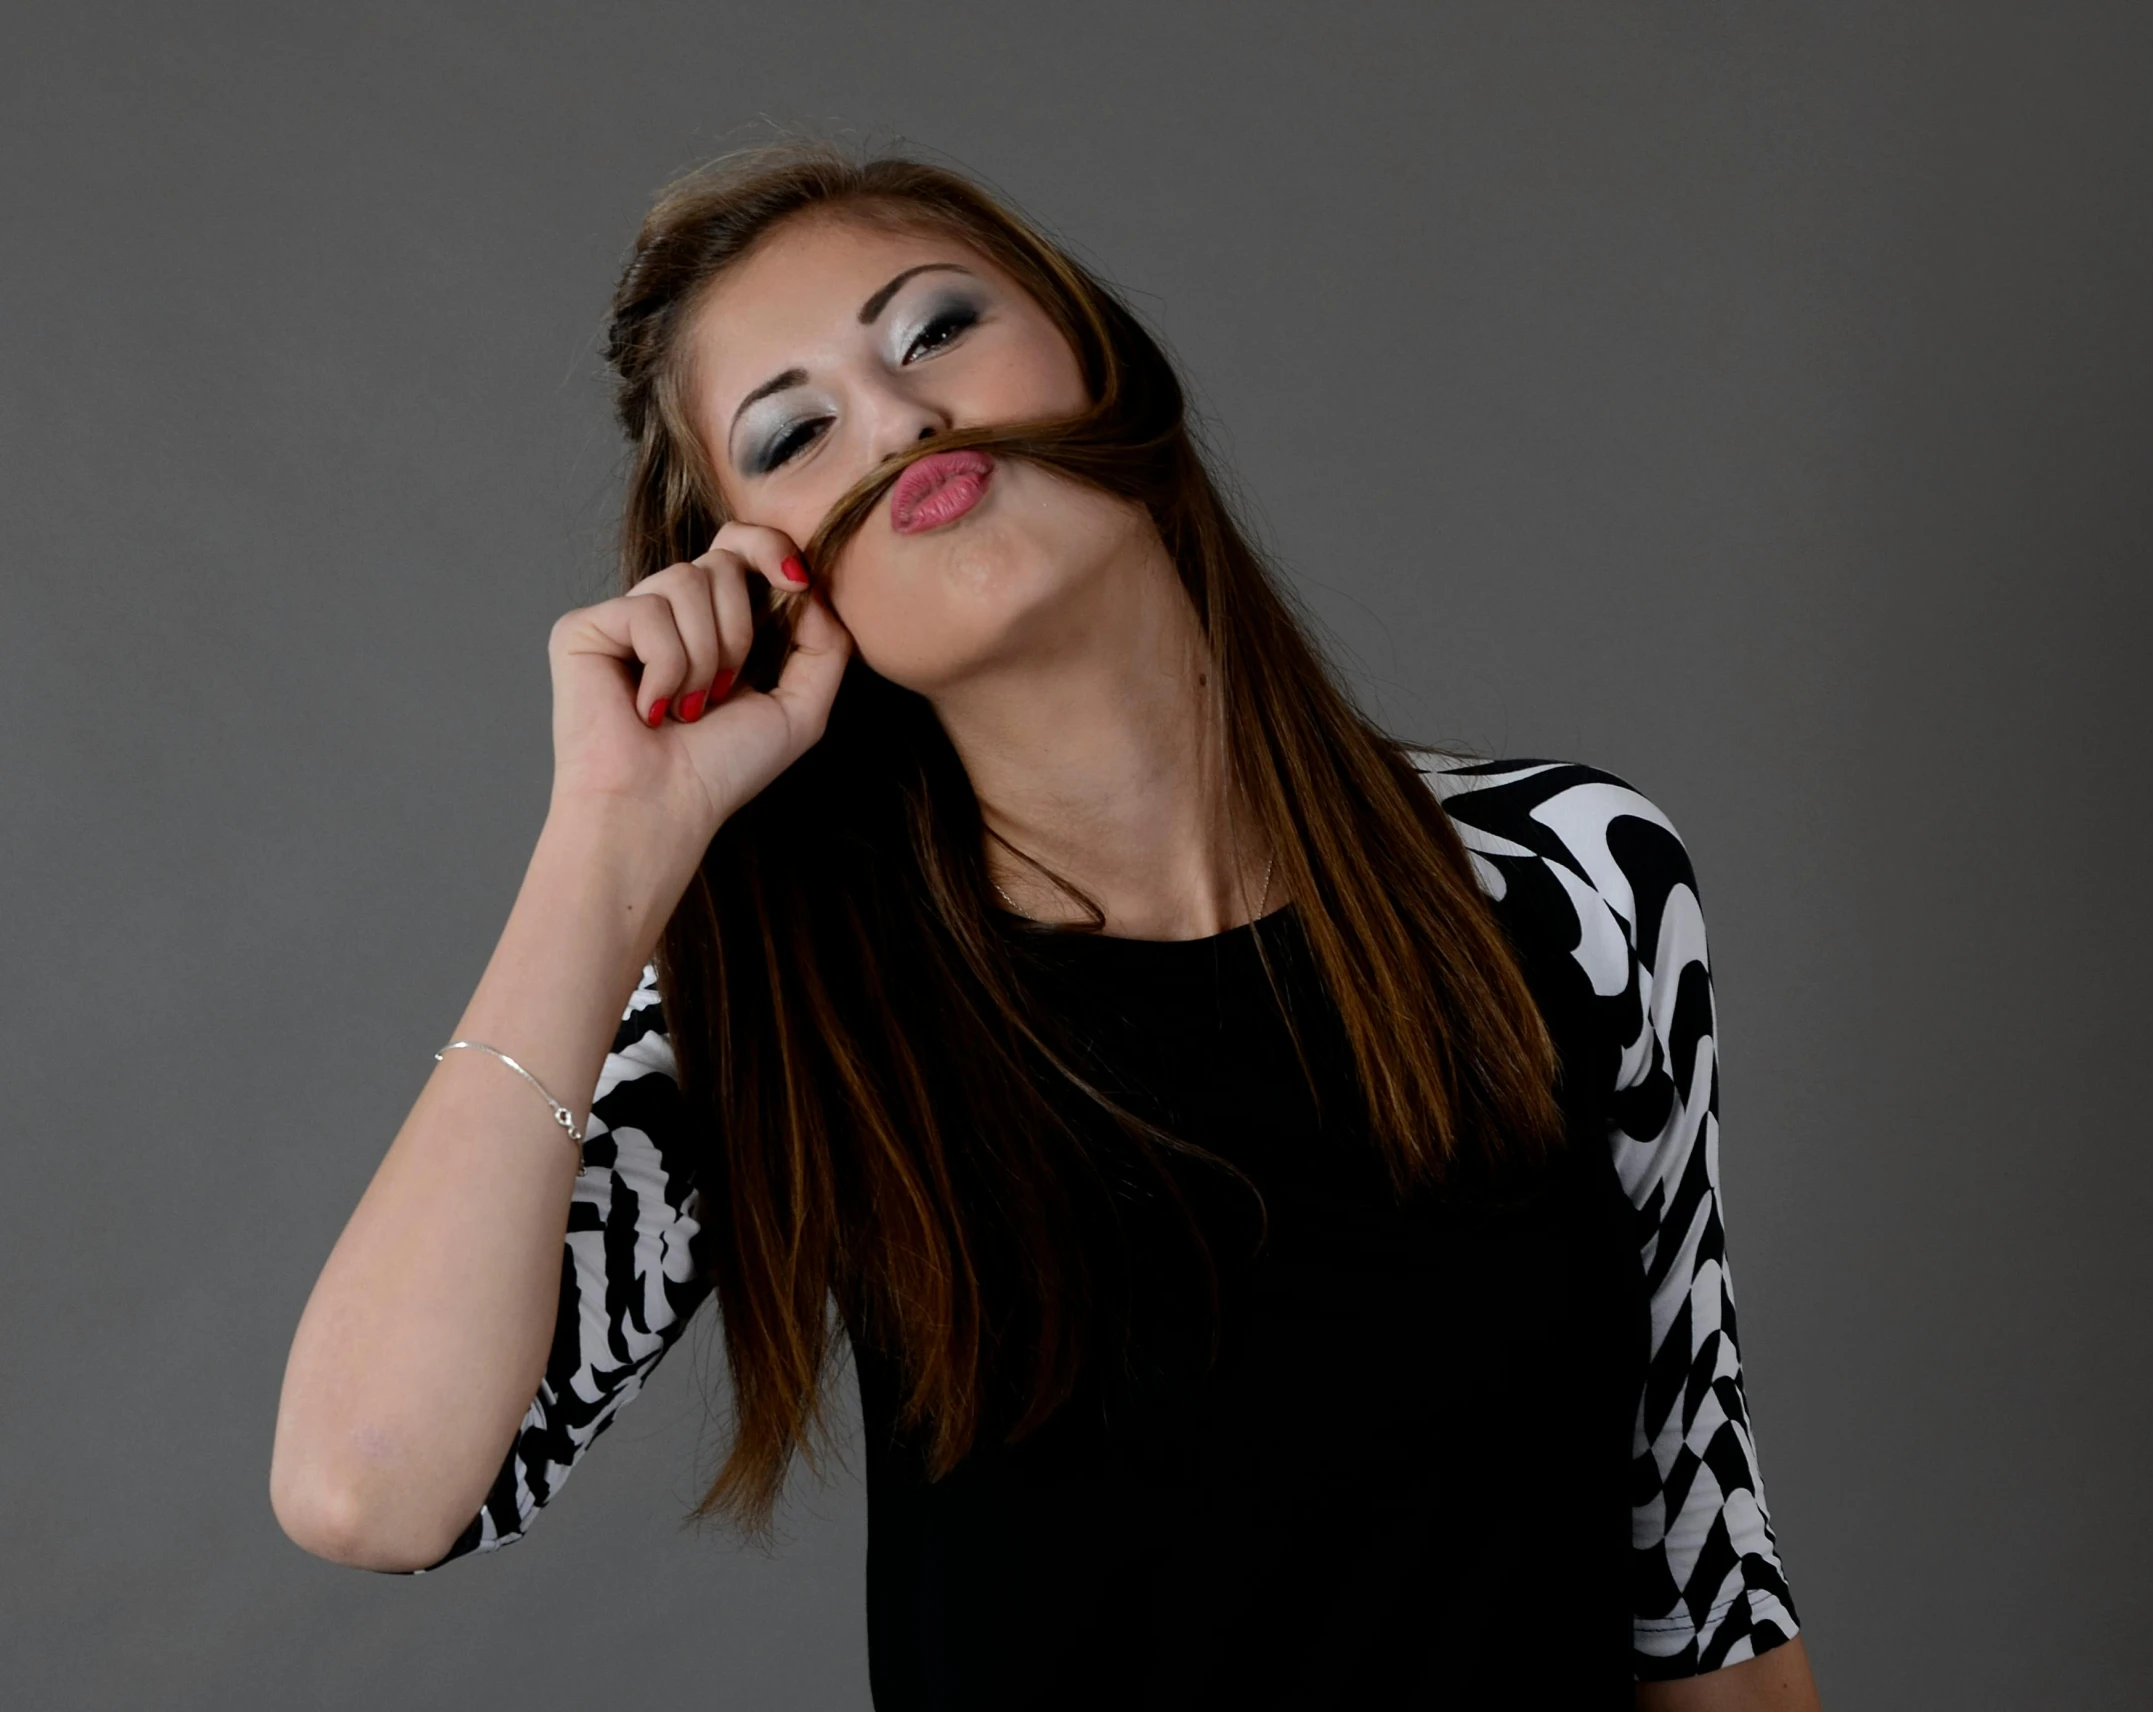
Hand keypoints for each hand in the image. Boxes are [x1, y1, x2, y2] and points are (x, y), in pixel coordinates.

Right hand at [545, 522, 851, 853]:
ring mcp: (622, 618)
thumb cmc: (721, 769)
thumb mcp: (799, 708)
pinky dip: (664, 668)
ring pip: (685, 581)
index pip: (738, 548)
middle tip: (722, 691)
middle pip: (719, 562)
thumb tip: (810, 586)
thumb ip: (823, 645)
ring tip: (685, 707)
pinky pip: (646, 611)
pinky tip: (647, 709)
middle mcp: (666, 613)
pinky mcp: (583, 628)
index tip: (796, 582)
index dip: (768, 548)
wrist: (661, 809)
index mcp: (712, 624)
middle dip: (739, 630)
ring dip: (703, 657)